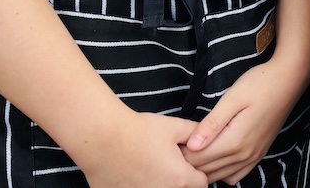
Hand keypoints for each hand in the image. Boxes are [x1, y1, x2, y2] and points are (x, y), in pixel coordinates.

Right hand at [76, 111, 206, 187]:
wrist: (103, 138)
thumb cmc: (139, 131)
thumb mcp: (175, 127)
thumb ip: (195, 133)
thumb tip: (207, 136)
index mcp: (180, 179)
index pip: (202, 184)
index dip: (198, 172)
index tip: (189, 164)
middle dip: (180, 180)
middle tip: (170, 165)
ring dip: (161, 184)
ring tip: (151, 168)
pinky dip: (140, 185)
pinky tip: (135, 173)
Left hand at [183, 56, 309, 183]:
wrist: (289, 79)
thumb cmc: (260, 83)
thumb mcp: (233, 97)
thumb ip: (212, 123)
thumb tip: (191, 145)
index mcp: (235, 141)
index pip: (198, 159)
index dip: (181, 152)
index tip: (172, 140)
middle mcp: (244, 154)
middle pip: (206, 170)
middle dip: (188, 162)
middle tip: (177, 145)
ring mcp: (253, 156)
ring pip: (219, 176)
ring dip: (203, 168)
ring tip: (193, 150)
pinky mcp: (258, 154)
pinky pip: (236, 175)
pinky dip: (222, 173)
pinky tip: (215, 158)